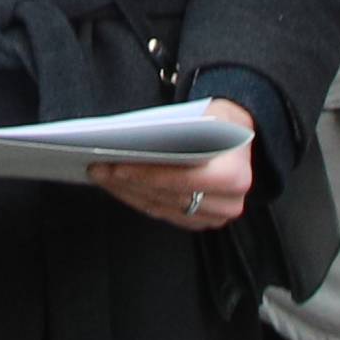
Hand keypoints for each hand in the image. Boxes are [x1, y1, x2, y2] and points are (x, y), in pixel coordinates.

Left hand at [89, 96, 258, 232]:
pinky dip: (137, 199)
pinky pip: (162, 214)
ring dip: (128, 192)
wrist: (240, 139)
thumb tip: (137, 141)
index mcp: (235, 175)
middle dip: (129, 182)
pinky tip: (117, 185)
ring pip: (161, 208)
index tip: (117, 166)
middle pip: (168, 196)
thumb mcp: (209, 116)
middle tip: (98, 167)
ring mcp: (215, 217)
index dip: (148, 175)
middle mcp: (228, 203)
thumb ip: (181, 131)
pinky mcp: (201, 222)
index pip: (184, 180)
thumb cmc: (221, 124)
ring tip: (101, 175)